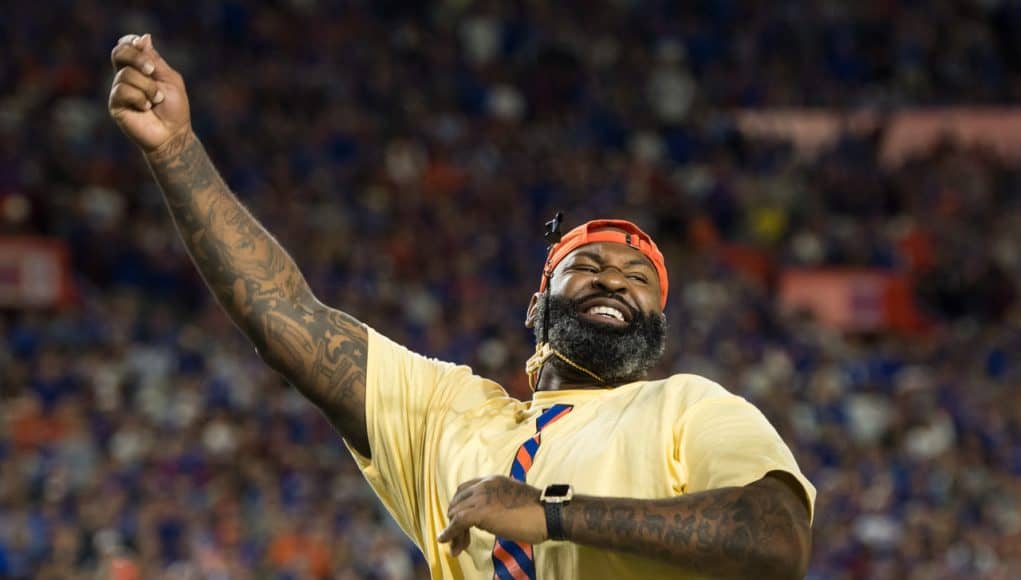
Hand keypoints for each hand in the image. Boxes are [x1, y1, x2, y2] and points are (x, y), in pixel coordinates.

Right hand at [108, 33, 190, 151]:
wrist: (173, 134)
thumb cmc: (175, 108)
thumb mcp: (170, 80)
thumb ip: (155, 60)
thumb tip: (144, 38)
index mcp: (140, 68)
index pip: (127, 46)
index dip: (130, 41)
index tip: (141, 44)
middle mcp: (126, 76)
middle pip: (118, 53)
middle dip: (136, 58)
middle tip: (152, 71)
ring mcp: (119, 90)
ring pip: (126, 75)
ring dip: (147, 88)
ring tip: (156, 101)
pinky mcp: (115, 104)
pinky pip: (122, 91)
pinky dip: (139, 98)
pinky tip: (146, 108)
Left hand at [439, 476, 546, 556]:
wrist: (548, 513)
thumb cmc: (537, 511)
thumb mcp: (512, 498)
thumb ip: (496, 502)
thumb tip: (486, 516)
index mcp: (492, 480)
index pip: (465, 489)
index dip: (459, 506)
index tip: (460, 522)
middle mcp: (484, 485)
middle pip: (457, 501)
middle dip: (455, 520)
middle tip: (459, 539)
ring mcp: (481, 497)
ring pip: (456, 513)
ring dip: (453, 531)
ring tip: (457, 547)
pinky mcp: (481, 512)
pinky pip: (457, 522)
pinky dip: (449, 533)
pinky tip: (445, 540)